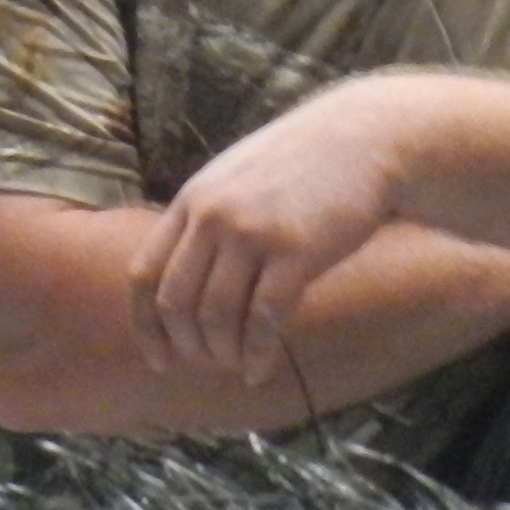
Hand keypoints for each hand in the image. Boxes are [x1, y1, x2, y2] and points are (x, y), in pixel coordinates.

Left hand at [132, 77, 433, 382]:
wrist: (364, 139)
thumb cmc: (302, 164)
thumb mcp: (234, 178)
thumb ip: (204, 220)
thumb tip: (184, 279)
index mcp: (192, 200)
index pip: (145, 275)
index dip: (145, 327)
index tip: (159, 359)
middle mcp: (213, 216)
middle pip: (177, 304)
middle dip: (188, 347)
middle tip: (209, 364)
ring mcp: (253, 233)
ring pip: (218, 318)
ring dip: (225, 354)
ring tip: (239, 366)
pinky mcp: (296, 252)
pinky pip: (264, 320)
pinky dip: (258, 355)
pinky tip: (261, 370)